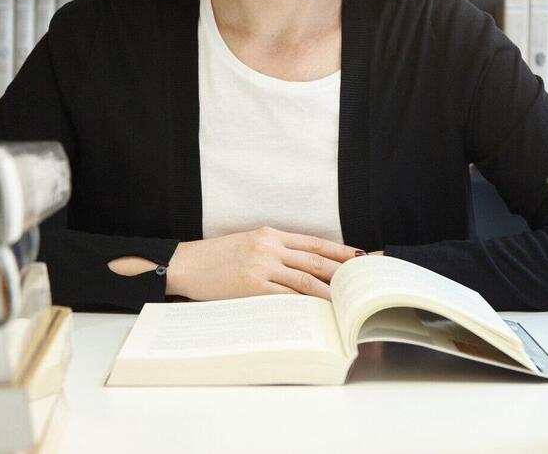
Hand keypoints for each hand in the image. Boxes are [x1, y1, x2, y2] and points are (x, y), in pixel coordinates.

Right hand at [165, 227, 363, 301]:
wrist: (186, 265)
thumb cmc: (217, 258)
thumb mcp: (249, 243)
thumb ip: (275, 250)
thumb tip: (306, 266)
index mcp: (270, 235)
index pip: (314, 243)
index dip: (339, 251)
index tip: (360, 258)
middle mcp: (269, 248)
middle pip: (315, 261)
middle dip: (341, 273)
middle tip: (361, 283)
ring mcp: (261, 267)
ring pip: (304, 281)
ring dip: (328, 293)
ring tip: (346, 303)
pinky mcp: (252, 287)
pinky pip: (286, 298)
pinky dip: (304, 305)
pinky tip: (317, 312)